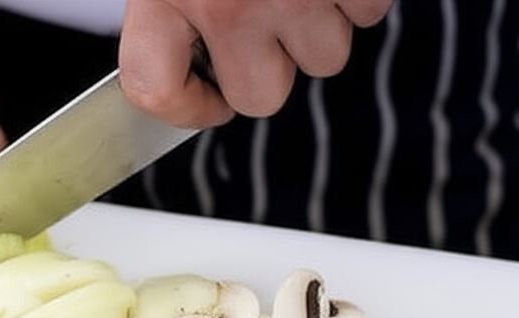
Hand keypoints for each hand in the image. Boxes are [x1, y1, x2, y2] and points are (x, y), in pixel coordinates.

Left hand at [118, 0, 393, 128]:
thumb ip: (168, 5)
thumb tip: (177, 64)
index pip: (152, 88)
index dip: (180, 107)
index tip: (201, 99)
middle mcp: (227, 1)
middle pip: (259, 97)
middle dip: (267, 67)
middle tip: (262, 20)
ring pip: (324, 60)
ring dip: (318, 25)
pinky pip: (366, 15)